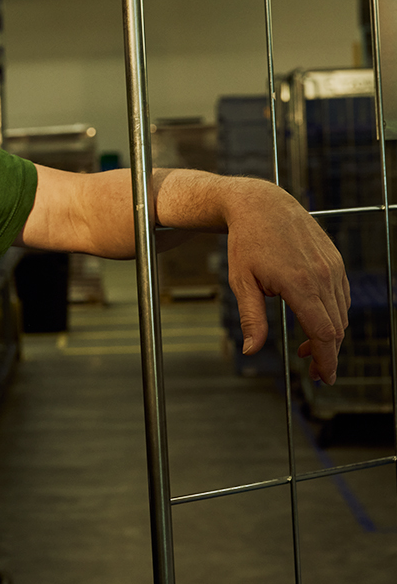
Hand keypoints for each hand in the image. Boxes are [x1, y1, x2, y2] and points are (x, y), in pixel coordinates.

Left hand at [224, 179, 349, 384]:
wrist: (262, 205)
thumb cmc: (246, 243)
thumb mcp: (241, 282)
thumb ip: (251, 319)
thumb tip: (250, 351)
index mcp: (300, 284)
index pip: (323, 333)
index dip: (326, 360)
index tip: (325, 378)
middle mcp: (323, 276)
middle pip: (336, 328)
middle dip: (328, 354)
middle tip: (314, 372)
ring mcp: (332, 267)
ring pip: (341, 314)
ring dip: (329, 336)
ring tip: (306, 349)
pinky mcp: (335, 261)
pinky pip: (342, 297)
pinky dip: (333, 315)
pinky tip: (314, 321)